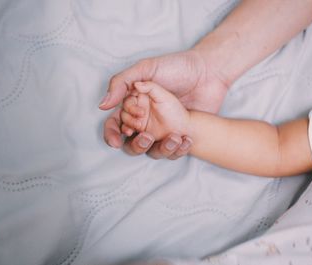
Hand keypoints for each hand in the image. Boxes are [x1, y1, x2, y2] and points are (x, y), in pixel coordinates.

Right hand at [100, 49, 228, 158]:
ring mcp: (162, 129)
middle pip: (131, 142)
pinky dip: (178, 150)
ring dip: (160, 149)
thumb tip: (102, 105)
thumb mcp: (146, 68)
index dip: (112, 133)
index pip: (115, 123)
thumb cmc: (177, 66)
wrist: (209, 72)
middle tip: (148, 136)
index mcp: (133, 104)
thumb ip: (122, 83)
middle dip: (136, 144)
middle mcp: (145, 120)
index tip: (119, 138)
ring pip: (152, 151)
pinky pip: (174, 151)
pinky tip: (184, 139)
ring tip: (172, 136)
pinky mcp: (179, 136)